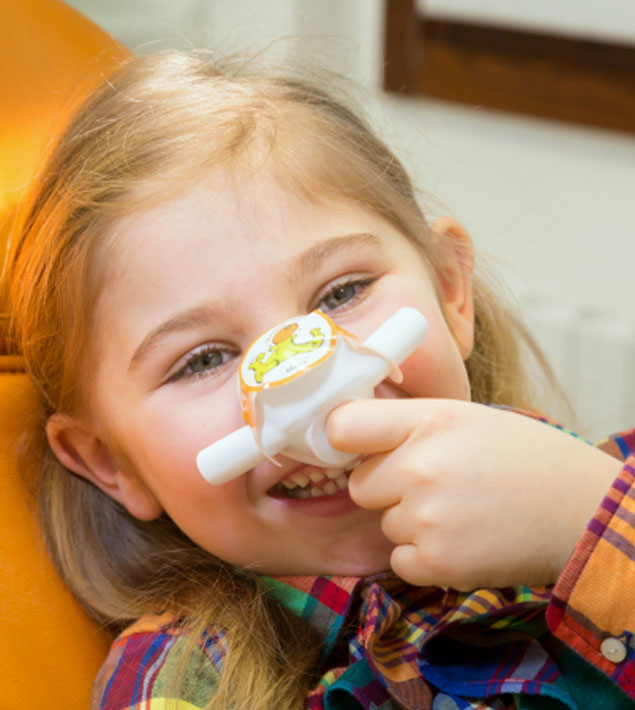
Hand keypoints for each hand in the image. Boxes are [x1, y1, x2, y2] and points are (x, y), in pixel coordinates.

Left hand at [326, 399, 621, 589]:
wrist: (578, 508)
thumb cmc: (519, 455)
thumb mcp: (461, 416)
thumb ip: (403, 421)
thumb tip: (346, 429)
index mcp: (425, 422)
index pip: (343, 426)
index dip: (342, 439)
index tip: (351, 446)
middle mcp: (419, 468)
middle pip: (360, 485)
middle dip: (386, 487)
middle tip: (434, 482)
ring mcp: (426, 518)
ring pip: (385, 524)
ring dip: (410, 523)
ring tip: (460, 510)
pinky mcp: (437, 563)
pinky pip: (400, 560)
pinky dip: (423, 557)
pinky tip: (461, 539)